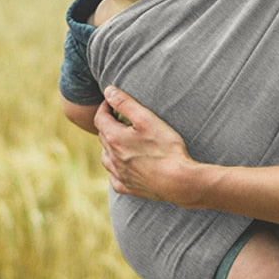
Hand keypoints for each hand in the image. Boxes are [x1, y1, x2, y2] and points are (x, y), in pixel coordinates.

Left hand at [94, 87, 194, 201]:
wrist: (179, 182)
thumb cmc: (166, 148)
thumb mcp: (147, 119)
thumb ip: (125, 103)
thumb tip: (108, 91)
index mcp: (114, 138)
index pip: (100, 118)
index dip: (105, 106)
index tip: (113, 101)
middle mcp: (112, 158)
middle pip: (103, 136)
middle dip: (109, 124)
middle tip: (122, 117)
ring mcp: (119, 174)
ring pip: (106, 157)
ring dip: (110, 146)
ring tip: (122, 140)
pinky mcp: (127, 187)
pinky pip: (114, 177)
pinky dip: (116, 168)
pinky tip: (125, 166)